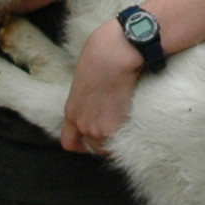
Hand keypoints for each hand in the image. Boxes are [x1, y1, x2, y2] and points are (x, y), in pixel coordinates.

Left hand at [61, 22, 144, 152]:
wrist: (112, 56)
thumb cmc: (100, 58)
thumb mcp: (85, 82)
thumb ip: (88, 100)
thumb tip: (99, 102)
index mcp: (72, 112)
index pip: (70, 143)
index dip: (82, 144)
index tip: (93, 140)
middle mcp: (82, 125)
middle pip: (94, 148)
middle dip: (105, 140)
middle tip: (117, 125)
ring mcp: (97, 130)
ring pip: (110, 148)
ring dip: (118, 139)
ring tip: (127, 121)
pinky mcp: (114, 130)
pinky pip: (122, 143)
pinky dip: (130, 135)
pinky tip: (134, 119)